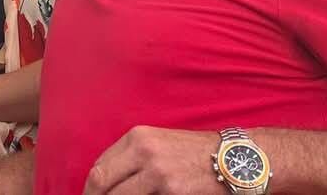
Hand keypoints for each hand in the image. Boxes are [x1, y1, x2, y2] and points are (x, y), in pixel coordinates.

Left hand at [84, 126, 222, 194]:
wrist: (235, 159)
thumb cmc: (195, 153)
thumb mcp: (158, 143)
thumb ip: (131, 157)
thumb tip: (105, 180)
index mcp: (136, 137)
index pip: (99, 166)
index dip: (91, 187)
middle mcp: (143, 152)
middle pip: (101, 182)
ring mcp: (158, 173)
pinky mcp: (173, 192)